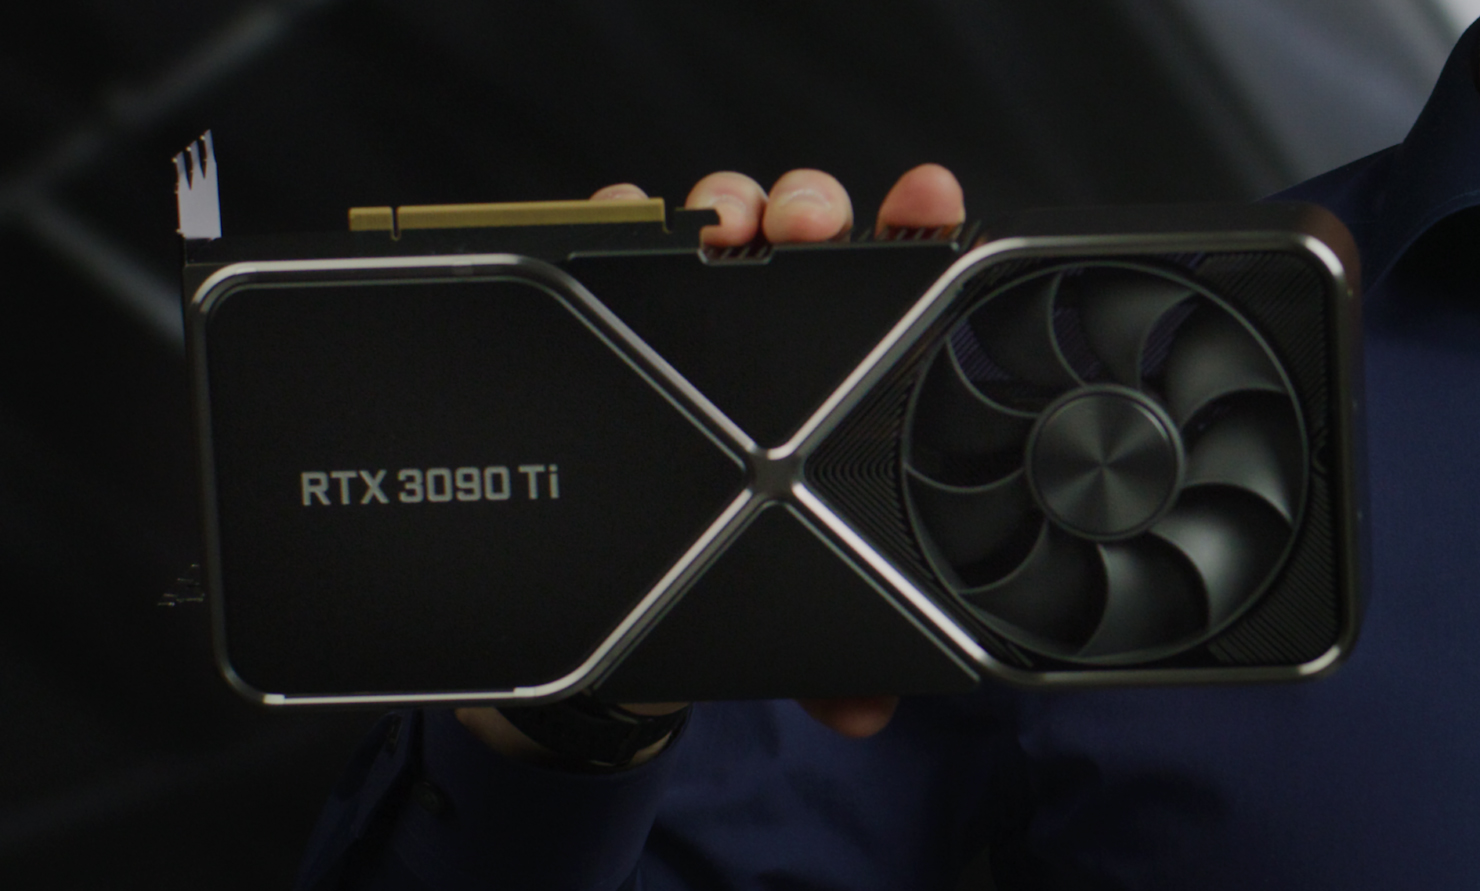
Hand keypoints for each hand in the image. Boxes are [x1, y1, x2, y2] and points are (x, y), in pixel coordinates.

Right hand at [460, 163, 965, 758]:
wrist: (606, 627)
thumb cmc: (715, 589)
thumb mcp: (787, 625)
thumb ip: (836, 663)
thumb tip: (866, 709)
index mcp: (843, 394)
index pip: (896, 292)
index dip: (921, 231)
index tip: (928, 197)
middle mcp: (775, 347)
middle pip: (806, 240)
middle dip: (812, 209)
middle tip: (807, 225)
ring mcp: (695, 332)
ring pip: (719, 229)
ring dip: (729, 205)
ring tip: (728, 227)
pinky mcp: (615, 331)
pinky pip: (612, 251)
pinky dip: (620, 217)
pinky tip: (627, 216)